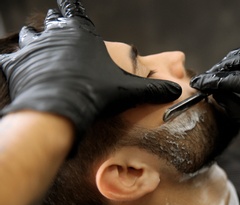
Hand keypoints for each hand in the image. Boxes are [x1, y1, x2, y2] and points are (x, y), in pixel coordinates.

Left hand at [0, 0, 180, 138]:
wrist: (59, 110)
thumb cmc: (94, 93)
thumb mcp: (128, 90)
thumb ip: (152, 89)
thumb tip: (174, 91)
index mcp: (81, 33)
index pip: (75, 10)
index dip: (72, 4)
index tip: (67, 0)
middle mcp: (55, 34)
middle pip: (52, 21)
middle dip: (55, 23)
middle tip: (57, 26)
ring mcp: (33, 48)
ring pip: (29, 35)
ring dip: (34, 39)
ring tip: (37, 44)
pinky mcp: (15, 65)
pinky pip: (9, 57)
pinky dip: (13, 61)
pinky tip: (17, 66)